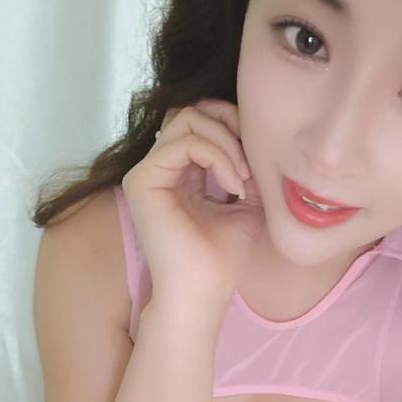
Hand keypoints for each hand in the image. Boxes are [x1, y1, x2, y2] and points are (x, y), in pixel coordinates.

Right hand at [121, 99, 264, 303]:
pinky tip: (234, 186)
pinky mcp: (143, 180)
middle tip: (252, 158)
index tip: (258, 152)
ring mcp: (148, 173)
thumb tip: (256, 134)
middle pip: (191, 111)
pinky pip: (185, 143)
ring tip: (244, 178)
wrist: (204, 290)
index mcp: (181, 174)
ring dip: (227, 141)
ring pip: (187, 118)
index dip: (231, 123)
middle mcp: (161, 170)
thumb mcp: (247, 202)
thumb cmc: (224, 257)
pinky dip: (218, 156)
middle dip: (229, 123)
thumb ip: (245, 166)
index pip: (200, 123)